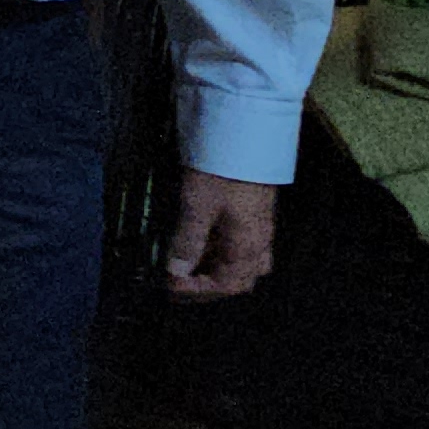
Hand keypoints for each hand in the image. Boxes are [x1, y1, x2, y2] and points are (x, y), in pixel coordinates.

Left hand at [167, 169, 277, 298]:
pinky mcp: (253, 215)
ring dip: (213, 271)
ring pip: (241, 263)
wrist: (244, 136)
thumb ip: (187, 242)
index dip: (197, 291)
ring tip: (184, 268)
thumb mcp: (196, 207)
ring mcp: (258, 229)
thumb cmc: (220, 173)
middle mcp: (259, 243)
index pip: (226, 286)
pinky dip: (219, 253)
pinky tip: (198, 246)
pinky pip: (240, 246)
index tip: (170, 287)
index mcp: (248, 247)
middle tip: (177, 286)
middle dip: (208, 287)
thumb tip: (176, 272)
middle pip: (238, 279)